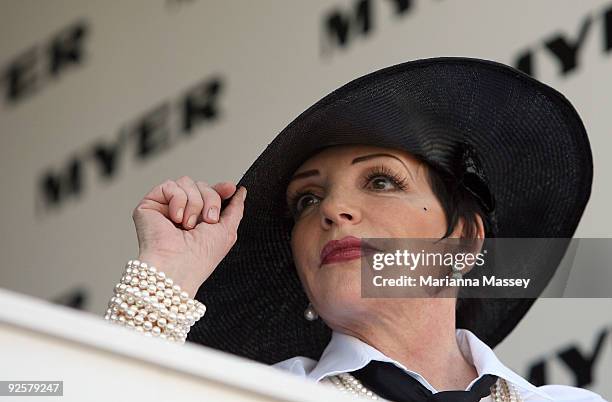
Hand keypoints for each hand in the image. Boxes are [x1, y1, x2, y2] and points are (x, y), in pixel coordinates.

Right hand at [131, 176, 246, 297]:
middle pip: (201, 185)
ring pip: (186, 182)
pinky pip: (170, 186)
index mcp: (199, 219)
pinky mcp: (150, 205)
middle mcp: (182, 211)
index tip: (230, 189)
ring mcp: (165, 208)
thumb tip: (241, 191)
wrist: (177, 267)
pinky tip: (175, 219)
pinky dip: (177, 201)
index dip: (220, 189)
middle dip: (210, 200)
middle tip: (207, 221)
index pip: (209, 193)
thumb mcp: (227, 231)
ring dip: (194, 204)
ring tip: (187, 225)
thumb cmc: (200, 258)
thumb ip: (235, 209)